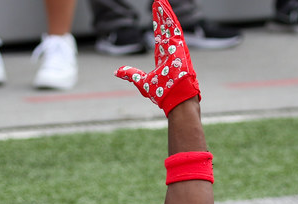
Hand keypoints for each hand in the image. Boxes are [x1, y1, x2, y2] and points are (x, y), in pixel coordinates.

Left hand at [115, 0, 199, 115]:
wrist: (176, 100)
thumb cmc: (163, 93)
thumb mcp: (142, 81)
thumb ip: (131, 74)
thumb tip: (117, 72)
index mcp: (165, 57)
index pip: (160, 37)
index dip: (157, 24)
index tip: (156, 14)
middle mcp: (172, 50)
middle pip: (165, 28)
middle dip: (161, 15)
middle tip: (158, 1)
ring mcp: (177, 48)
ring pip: (170, 26)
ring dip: (165, 13)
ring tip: (160, 1)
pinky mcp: (181, 48)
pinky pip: (174, 29)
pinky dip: (169, 19)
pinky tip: (165, 9)